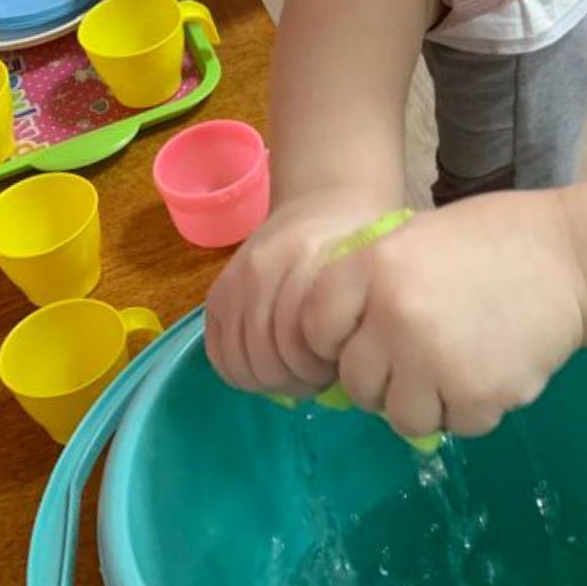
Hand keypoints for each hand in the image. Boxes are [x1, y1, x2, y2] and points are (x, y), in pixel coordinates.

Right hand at [204, 191, 403, 398]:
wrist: (321, 206)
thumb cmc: (353, 251)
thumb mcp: (368, 281)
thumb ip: (356, 323)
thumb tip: (344, 376)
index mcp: (306, 264)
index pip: (296, 347)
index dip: (317, 372)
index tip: (337, 369)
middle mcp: (262, 270)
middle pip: (265, 358)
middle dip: (294, 379)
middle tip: (318, 375)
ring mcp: (235, 281)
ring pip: (240, 360)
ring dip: (269, 378)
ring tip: (295, 369)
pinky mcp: (218, 294)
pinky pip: (218, 354)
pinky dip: (242, 372)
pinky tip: (268, 365)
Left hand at [304, 189, 586, 444]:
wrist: (572, 259)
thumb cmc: (491, 242)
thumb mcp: (414, 239)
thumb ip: (370, 286)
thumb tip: (337, 348)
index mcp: (375, 267)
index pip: (315, 329)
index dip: (336, 339)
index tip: (364, 337)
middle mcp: (397, 316)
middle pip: (357, 383)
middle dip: (382, 379)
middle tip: (418, 358)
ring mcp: (438, 361)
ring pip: (401, 417)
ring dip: (424, 403)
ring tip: (454, 368)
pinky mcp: (480, 395)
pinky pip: (455, 426)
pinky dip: (470, 409)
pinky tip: (490, 369)